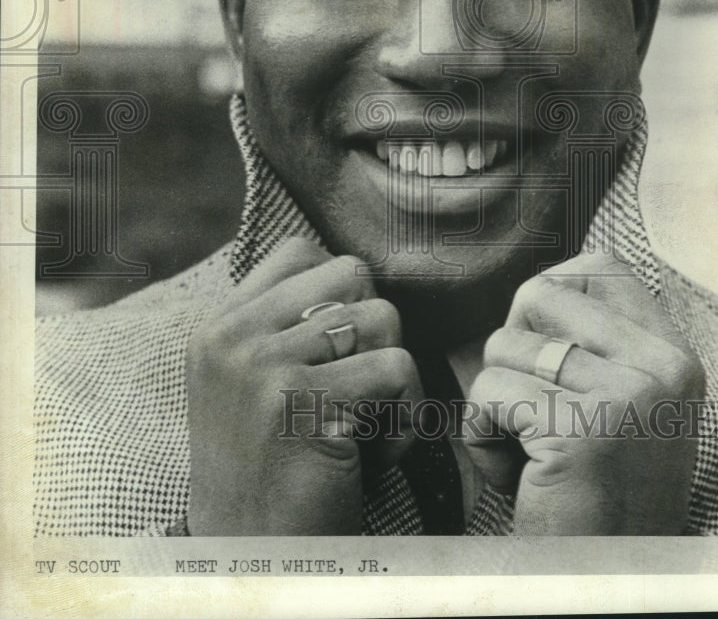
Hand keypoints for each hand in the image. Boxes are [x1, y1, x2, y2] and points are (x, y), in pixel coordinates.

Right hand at [186, 238, 420, 534]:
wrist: (249, 558)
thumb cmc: (271, 470)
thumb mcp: (253, 382)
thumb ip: (285, 323)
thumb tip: (357, 275)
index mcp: (221, 325)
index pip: (299, 251)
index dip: (341, 290)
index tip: (340, 348)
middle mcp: (233, 336)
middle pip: (352, 275)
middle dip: (374, 330)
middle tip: (356, 387)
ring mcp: (261, 365)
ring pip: (384, 320)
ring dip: (393, 381)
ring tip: (362, 426)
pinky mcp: (300, 400)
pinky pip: (397, 370)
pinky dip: (404, 421)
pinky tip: (369, 457)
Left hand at [464, 252, 703, 533]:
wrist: (606, 578)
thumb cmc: (595, 490)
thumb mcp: (619, 405)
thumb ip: (593, 344)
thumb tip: (535, 286)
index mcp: (673, 355)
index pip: (600, 268)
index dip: (548, 294)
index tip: (539, 346)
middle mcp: (660, 368)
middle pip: (540, 294)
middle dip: (510, 347)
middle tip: (525, 404)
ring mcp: (627, 396)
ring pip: (503, 346)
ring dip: (492, 400)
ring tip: (524, 450)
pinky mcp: (581, 431)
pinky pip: (489, 393)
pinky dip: (479, 434)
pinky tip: (511, 472)